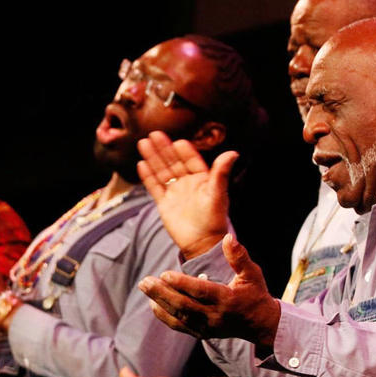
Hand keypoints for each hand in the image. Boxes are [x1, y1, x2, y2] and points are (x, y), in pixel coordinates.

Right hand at [137, 131, 235, 259]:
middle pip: (173, 162)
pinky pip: (155, 187)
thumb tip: (233, 153)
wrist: (202, 243)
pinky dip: (148, 176)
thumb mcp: (218, 193)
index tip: (177, 140)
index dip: (184, 150)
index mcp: (202, 179)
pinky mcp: (164, 204)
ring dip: (153, 158)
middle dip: (163, 148)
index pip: (191, 160)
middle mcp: (187, 183)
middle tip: (154, 134)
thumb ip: (221, 172)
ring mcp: (175, 193)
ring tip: (144, 143)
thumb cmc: (214, 219)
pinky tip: (142, 164)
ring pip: (161, 171)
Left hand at [138, 234, 279, 349]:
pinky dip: (165, 316)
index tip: (164, 274)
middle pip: (184, 305)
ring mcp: (207, 326)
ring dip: (160, 302)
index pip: (201, 291)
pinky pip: (180, 326)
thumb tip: (228, 238)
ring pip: (179, 316)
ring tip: (144, 287)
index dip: (182, 283)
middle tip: (145, 281)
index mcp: (228, 299)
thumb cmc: (255, 294)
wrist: (260, 324)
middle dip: (162, 293)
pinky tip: (153, 304)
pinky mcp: (202, 333)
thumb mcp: (252, 274)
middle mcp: (215, 316)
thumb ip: (239, 257)